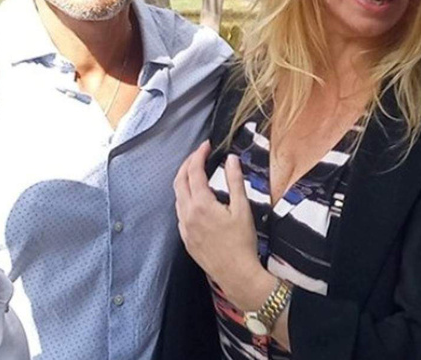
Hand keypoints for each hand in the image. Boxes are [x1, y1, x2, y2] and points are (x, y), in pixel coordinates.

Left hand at [174, 141, 273, 310]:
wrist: (237, 274)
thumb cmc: (242, 242)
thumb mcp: (243, 209)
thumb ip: (235, 181)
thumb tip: (231, 159)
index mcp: (201, 204)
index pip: (194, 171)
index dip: (199, 155)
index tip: (206, 146)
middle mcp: (188, 214)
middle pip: (179, 181)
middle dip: (187, 164)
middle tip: (199, 155)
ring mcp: (184, 228)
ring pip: (177, 197)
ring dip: (184, 181)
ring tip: (197, 173)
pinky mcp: (186, 239)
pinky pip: (180, 213)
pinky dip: (185, 199)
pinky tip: (196, 199)